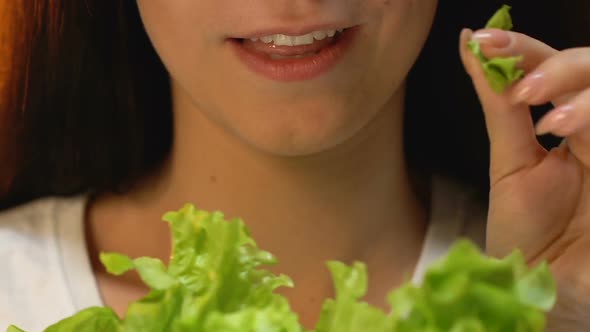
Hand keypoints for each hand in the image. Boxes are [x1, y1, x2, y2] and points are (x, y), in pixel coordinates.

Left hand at [459, 28, 589, 329]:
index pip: (554, 69)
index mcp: (566, 123)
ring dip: (582, 94)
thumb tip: (470, 48)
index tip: (484, 41)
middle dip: (559, 67)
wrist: (539, 286)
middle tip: (522, 87)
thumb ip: (499, 106)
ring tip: (545, 118)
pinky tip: (566, 131)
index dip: (524, 48)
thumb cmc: (526, 232)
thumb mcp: (509, 162)